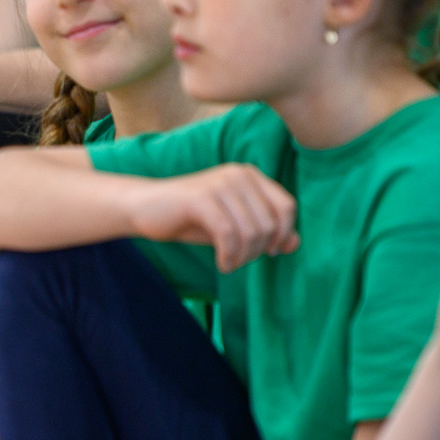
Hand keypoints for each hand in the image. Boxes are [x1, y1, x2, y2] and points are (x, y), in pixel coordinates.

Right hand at [130, 164, 299, 271]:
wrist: (145, 207)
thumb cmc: (191, 218)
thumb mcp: (233, 226)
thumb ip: (265, 232)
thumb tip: (295, 244)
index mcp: (250, 176)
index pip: (286, 206)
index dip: (283, 234)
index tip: (269, 252)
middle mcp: (238, 175)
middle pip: (269, 223)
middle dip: (258, 251)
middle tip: (240, 261)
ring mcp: (219, 184)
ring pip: (251, 231)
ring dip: (243, 257)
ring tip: (229, 263)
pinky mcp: (201, 198)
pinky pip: (228, 234)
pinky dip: (229, 256)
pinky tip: (222, 264)